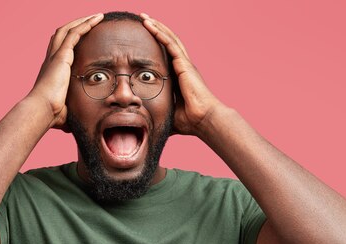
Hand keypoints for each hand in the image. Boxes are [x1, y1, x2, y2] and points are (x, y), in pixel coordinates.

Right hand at [27, 13, 103, 130]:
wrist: (41, 111)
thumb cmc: (50, 115)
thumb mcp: (62, 113)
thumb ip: (68, 115)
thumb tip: (71, 127)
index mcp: (52, 71)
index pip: (61, 49)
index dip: (72, 41)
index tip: (84, 38)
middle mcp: (52, 60)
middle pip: (63, 34)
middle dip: (77, 25)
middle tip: (92, 20)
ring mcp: (56, 56)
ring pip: (68, 30)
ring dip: (83, 21)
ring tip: (97, 16)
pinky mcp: (61, 56)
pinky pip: (74, 34)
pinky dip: (85, 25)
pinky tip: (96, 20)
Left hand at [140, 13, 224, 137]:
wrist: (203, 120)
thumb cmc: (190, 121)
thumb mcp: (168, 114)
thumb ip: (158, 114)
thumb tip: (146, 124)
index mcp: (179, 76)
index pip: (166, 55)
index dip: (156, 44)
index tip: (144, 37)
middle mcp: (183, 67)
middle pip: (168, 42)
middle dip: (156, 30)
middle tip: (143, 20)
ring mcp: (185, 64)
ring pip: (169, 39)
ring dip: (156, 27)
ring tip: (144, 17)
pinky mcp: (184, 65)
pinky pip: (170, 45)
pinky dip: (160, 34)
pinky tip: (150, 25)